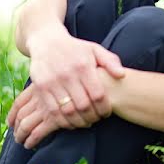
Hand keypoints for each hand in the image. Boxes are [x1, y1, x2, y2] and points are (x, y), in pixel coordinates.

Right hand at [7, 28, 123, 132]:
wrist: (46, 41)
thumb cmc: (76, 48)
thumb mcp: (95, 49)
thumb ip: (110, 61)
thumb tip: (122, 75)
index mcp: (84, 65)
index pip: (98, 95)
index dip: (104, 108)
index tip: (106, 113)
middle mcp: (68, 74)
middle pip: (83, 106)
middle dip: (92, 117)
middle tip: (96, 119)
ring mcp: (52, 81)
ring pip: (67, 111)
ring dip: (78, 122)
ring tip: (85, 122)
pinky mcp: (41, 88)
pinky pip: (53, 111)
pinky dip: (63, 121)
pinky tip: (70, 121)